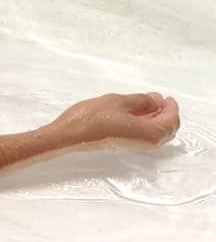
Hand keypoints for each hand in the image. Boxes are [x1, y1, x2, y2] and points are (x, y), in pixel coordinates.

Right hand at [49, 92, 180, 147]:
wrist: (69, 135)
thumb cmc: (91, 118)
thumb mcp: (118, 101)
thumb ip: (141, 101)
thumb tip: (155, 100)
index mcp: (148, 132)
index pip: (170, 120)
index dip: (171, 107)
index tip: (166, 97)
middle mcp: (145, 142)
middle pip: (167, 130)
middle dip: (166, 114)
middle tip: (160, 100)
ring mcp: (134, 145)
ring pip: (156, 133)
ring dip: (156, 119)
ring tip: (148, 104)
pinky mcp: (124, 144)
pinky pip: (145, 135)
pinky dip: (147, 124)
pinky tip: (137, 114)